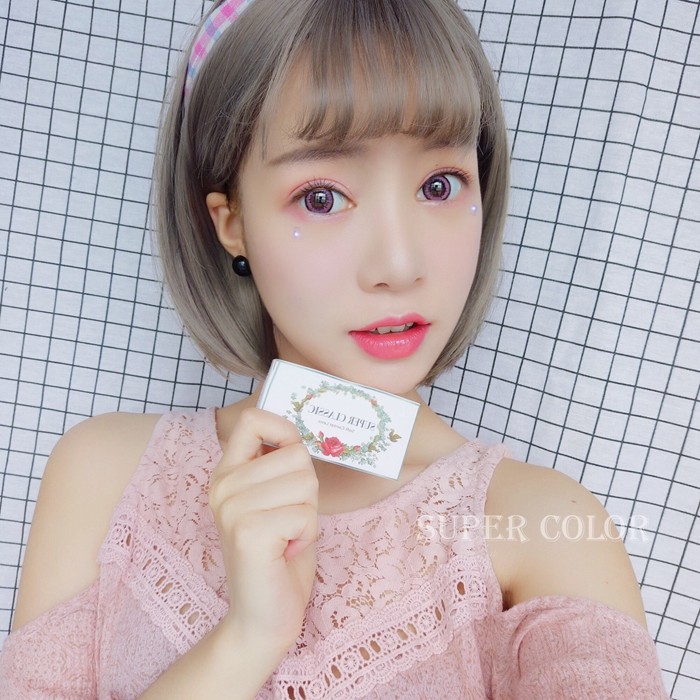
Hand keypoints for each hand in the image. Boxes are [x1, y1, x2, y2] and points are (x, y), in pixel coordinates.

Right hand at [209, 407, 318, 661]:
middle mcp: (223, 485)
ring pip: (305, 481)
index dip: (284, 430)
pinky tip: (287, 551)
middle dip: (307, 488)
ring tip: (287, 535)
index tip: (291, 458)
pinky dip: (307, 534)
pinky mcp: (249, 531)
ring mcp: (232, 507)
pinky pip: (305, 513)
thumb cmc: (279, 552)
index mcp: (227, 472)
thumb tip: (301, 433)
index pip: (252, 418)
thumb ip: (279, 464)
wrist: (262, 616)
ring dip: (308, 512)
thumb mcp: (276, 498)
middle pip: (295, 453)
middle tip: (288, 519)